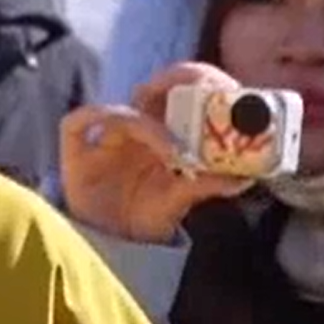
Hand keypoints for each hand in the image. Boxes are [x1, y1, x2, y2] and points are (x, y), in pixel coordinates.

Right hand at [58, 62, 257, 243]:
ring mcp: (106, 138)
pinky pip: (78, 122)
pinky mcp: (78, 151)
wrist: (111, 244)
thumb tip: (246, 177)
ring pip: (125, 113)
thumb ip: (208, 185)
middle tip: (196, 93)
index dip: (196, 79)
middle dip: (175, 84)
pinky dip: (93, 117)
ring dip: (150, 127)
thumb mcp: (181, 198)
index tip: (217, 85)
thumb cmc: (146, 215)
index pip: (180, 90)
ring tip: (174, 153)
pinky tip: (111, 134)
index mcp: (164, 131)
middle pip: (152, 90)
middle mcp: (135, 128)